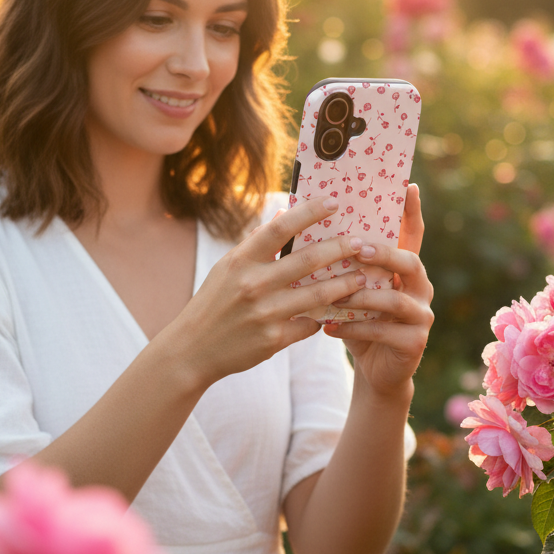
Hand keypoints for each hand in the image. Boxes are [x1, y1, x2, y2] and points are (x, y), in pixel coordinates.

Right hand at [168, 196, 369, 387]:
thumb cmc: (213, 304)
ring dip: (345, 285)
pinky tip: (335, 313)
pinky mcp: (273, 340)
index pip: (279, 228)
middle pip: (308, 260)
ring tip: (361, 278)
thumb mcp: (227, 268)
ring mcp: (264, 313)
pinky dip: (322, 318)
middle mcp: (253, 284)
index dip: (309, 212)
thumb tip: (283, 215)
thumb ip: (256, 245)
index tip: (334, 202)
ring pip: (318, 295)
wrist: (192, 350)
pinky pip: (309, 325)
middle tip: (360, 242)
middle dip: (340, 248)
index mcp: (240, 261)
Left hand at [322, 185, 433, 397]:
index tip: (410, 187)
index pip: (413, 235)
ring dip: (362, 296)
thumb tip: (297, 221)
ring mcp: (422, 315)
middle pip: (410, 262)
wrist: (375, 370)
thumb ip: (337, 262)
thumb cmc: (358, 321)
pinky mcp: (415, 342)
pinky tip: (329, 327)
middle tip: (359, 249)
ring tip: (335, 296)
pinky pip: (383, 330)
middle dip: (385, 254)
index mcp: (406, 269)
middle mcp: (421, 288)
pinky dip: (354, 328)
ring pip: (395, 299)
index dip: (413, 212)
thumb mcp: (348, 289)